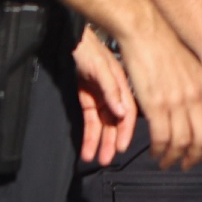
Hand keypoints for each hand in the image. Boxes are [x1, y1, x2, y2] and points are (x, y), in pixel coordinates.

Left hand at [72, 25, 136, 164]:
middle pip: (114, 123)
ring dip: (99, 143)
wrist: (74, 40)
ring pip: (102, 126)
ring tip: (96, 159)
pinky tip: (87, 147)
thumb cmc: (91, 50)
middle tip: (107, 160)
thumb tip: (121, 112)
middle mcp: (113, 95)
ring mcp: (101, 98)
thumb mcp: (102, 69)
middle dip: (111, 142)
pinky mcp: (88, 99)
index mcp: (123, 86)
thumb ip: (112, 90)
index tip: (121, 147)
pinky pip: (90, 121)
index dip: (125, 131)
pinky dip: (89, 135)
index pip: (127, 113)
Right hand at [116, 24, 201, 168]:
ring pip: (183, 142)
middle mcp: (195, 96)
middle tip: (186, 164)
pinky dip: (160, 150)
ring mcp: (177, 101)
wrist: (146, 29)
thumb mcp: (189, 68)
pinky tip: (155, 152)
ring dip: (175, 157)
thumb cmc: (163, 47)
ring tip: (167, 162)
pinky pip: (162, 137)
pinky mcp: (157, 103)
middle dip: (196, 157)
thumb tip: (194, 109)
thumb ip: (194, 89)